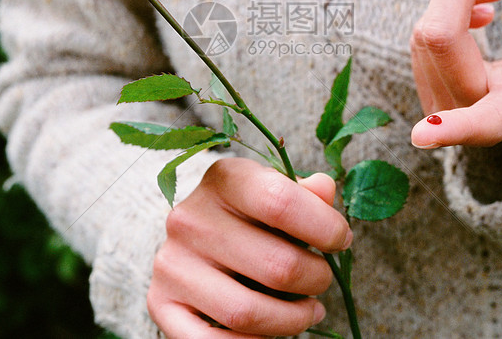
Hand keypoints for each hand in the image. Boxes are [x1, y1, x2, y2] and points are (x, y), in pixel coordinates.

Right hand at [147, 157, 351, 336]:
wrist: (193, 235)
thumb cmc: (248, 211)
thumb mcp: (273, 190)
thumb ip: (302, 192)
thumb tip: (325, 191)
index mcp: (222, 179)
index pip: (281, 202)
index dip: (325, 227)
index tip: (341, 240)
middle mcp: (189, 218)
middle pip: (276, 265)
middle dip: (316, 280)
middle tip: (322, 280)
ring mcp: (171, 263)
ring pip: (248, 312)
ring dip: (293, 319)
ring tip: (309, 310)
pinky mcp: (160, 302)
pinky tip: (274, 333)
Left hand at [409, 0, 501, 147]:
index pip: (483, 122)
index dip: (452, 127)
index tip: (421, 135)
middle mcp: (473, 109)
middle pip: (438, 38)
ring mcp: (444, 100)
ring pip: (426, 31)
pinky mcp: (430, 83)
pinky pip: (425, 34)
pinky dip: (451, 4)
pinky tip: (484, 3)